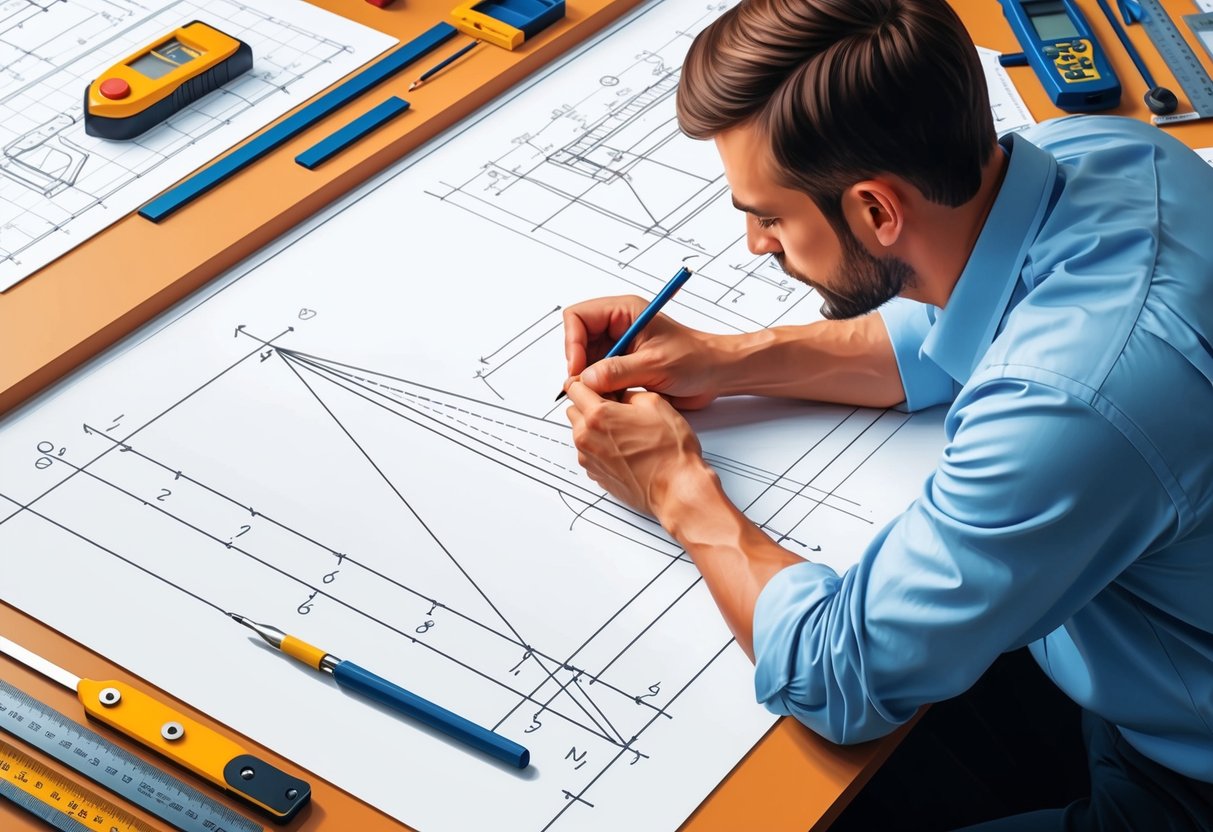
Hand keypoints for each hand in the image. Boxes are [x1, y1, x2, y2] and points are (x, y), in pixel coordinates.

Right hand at [562, 295, 722, 409]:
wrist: (716, 374)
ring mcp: (619, 348)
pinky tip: (609, 399)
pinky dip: (599, 389)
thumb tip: (587, 378)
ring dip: (588, 379)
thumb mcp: (656, 364)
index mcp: (624, 312)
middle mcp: (618, 327)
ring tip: (600, 395)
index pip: (579, 317)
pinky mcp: (623, 367)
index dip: (573, 342)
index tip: (578, 368)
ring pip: (585, 361)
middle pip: (577, 340)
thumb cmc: (696, 359)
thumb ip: (619, 371)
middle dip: (578, 363)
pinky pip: (598, 376)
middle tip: (585, 387)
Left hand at [564, 379, 713, 519]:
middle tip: (616, 408)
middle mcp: (587, 438)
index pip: (574, 388)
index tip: (600, 387)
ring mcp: (589, 460)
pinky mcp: (596, 475)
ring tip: (625, 432)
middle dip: (590, 405)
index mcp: (598, 416)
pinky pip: (589, 453)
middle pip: (573, 411)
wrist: (676, 487)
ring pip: (580, 433)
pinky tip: (625, 449)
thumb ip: (627, 392)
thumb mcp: (655, 403)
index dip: (589, 384)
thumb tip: (619, 394)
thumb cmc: (670, 450)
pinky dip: (600, 448)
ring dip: (595, 428)